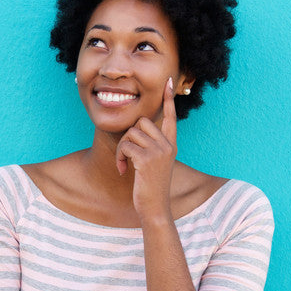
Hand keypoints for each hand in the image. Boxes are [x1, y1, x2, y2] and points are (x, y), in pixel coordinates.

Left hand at [115, 78, 176, 218]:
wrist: (154, 208)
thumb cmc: (150, 187)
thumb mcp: (155, 164)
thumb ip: (151, 146)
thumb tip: (138, 127)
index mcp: (171, 145)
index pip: (170, 117)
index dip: (168, 99)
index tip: (168, 81)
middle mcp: (168, 145)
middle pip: (141, 122)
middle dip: (128, 136)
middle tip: (126, 155)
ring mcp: (159, 152)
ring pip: (131, 133)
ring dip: (121, 148)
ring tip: (124, 164)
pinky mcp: (147, 159)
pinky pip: (125, 146)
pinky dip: (119, 158)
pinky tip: (123, 170)